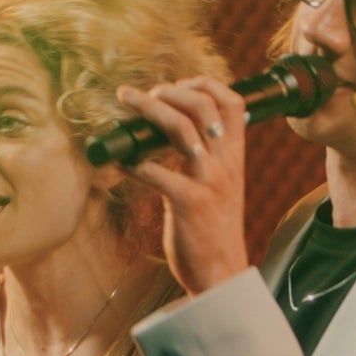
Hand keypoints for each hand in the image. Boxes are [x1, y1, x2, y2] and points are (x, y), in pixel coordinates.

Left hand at [114, 77, 251, 294]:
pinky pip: (157, 174)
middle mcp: (225, 163)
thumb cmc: (213, 228)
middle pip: (202, 107)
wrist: (221, 271)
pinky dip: (134, 163)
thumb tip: (175, 134)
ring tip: (127, 104)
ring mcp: (208, 182)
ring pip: (181, 130)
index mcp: (235, 156)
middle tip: (142, 95)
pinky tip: (120, 162)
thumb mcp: (221, 185)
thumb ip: (208, 159)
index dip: (205, 84)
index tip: (177, 84)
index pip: (233, 103)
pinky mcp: (188, 203)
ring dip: (149, 111)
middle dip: (169, 92)